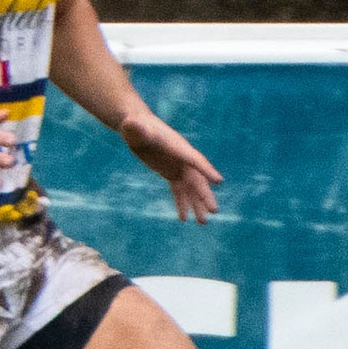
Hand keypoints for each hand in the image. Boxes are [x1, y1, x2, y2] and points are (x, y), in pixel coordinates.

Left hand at [120, 108, 222, 223]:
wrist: (136, 127)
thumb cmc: (136, 126)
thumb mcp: (134, 128)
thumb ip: (135, 128)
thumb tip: (129, 125)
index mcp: (179, 147)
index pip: (195, 160)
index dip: (206, 170)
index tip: (218, 182)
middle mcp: (183, 159)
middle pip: (197, 180)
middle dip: (205, 196)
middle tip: (214, 211)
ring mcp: (179, 167)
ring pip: (190, 189)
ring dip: (196, 205)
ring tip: (201, 223)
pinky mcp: (171, 173)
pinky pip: (179, 191)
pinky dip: (182, 204)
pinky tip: (183, 219)